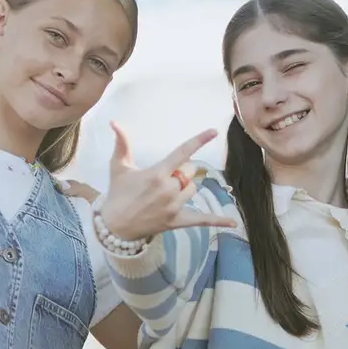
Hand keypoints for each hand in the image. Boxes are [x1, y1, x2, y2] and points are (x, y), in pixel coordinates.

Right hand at [100, 123, 236, 240]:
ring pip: (193, 189)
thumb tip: (114, 122)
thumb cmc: (117, 194)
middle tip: (165, 177)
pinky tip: (232, 224)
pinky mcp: (177, 221)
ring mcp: (174, 206)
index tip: (214, 131)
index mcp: (157, 174)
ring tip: (167, 193)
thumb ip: (122, 144)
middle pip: (190, 172)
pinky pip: (202, 220)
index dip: (199, 140)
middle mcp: (168, 189)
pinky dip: (217, 222)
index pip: (182, 153)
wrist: (114, 226)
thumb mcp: (119, 167)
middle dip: (182, 171)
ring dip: (186, 187)